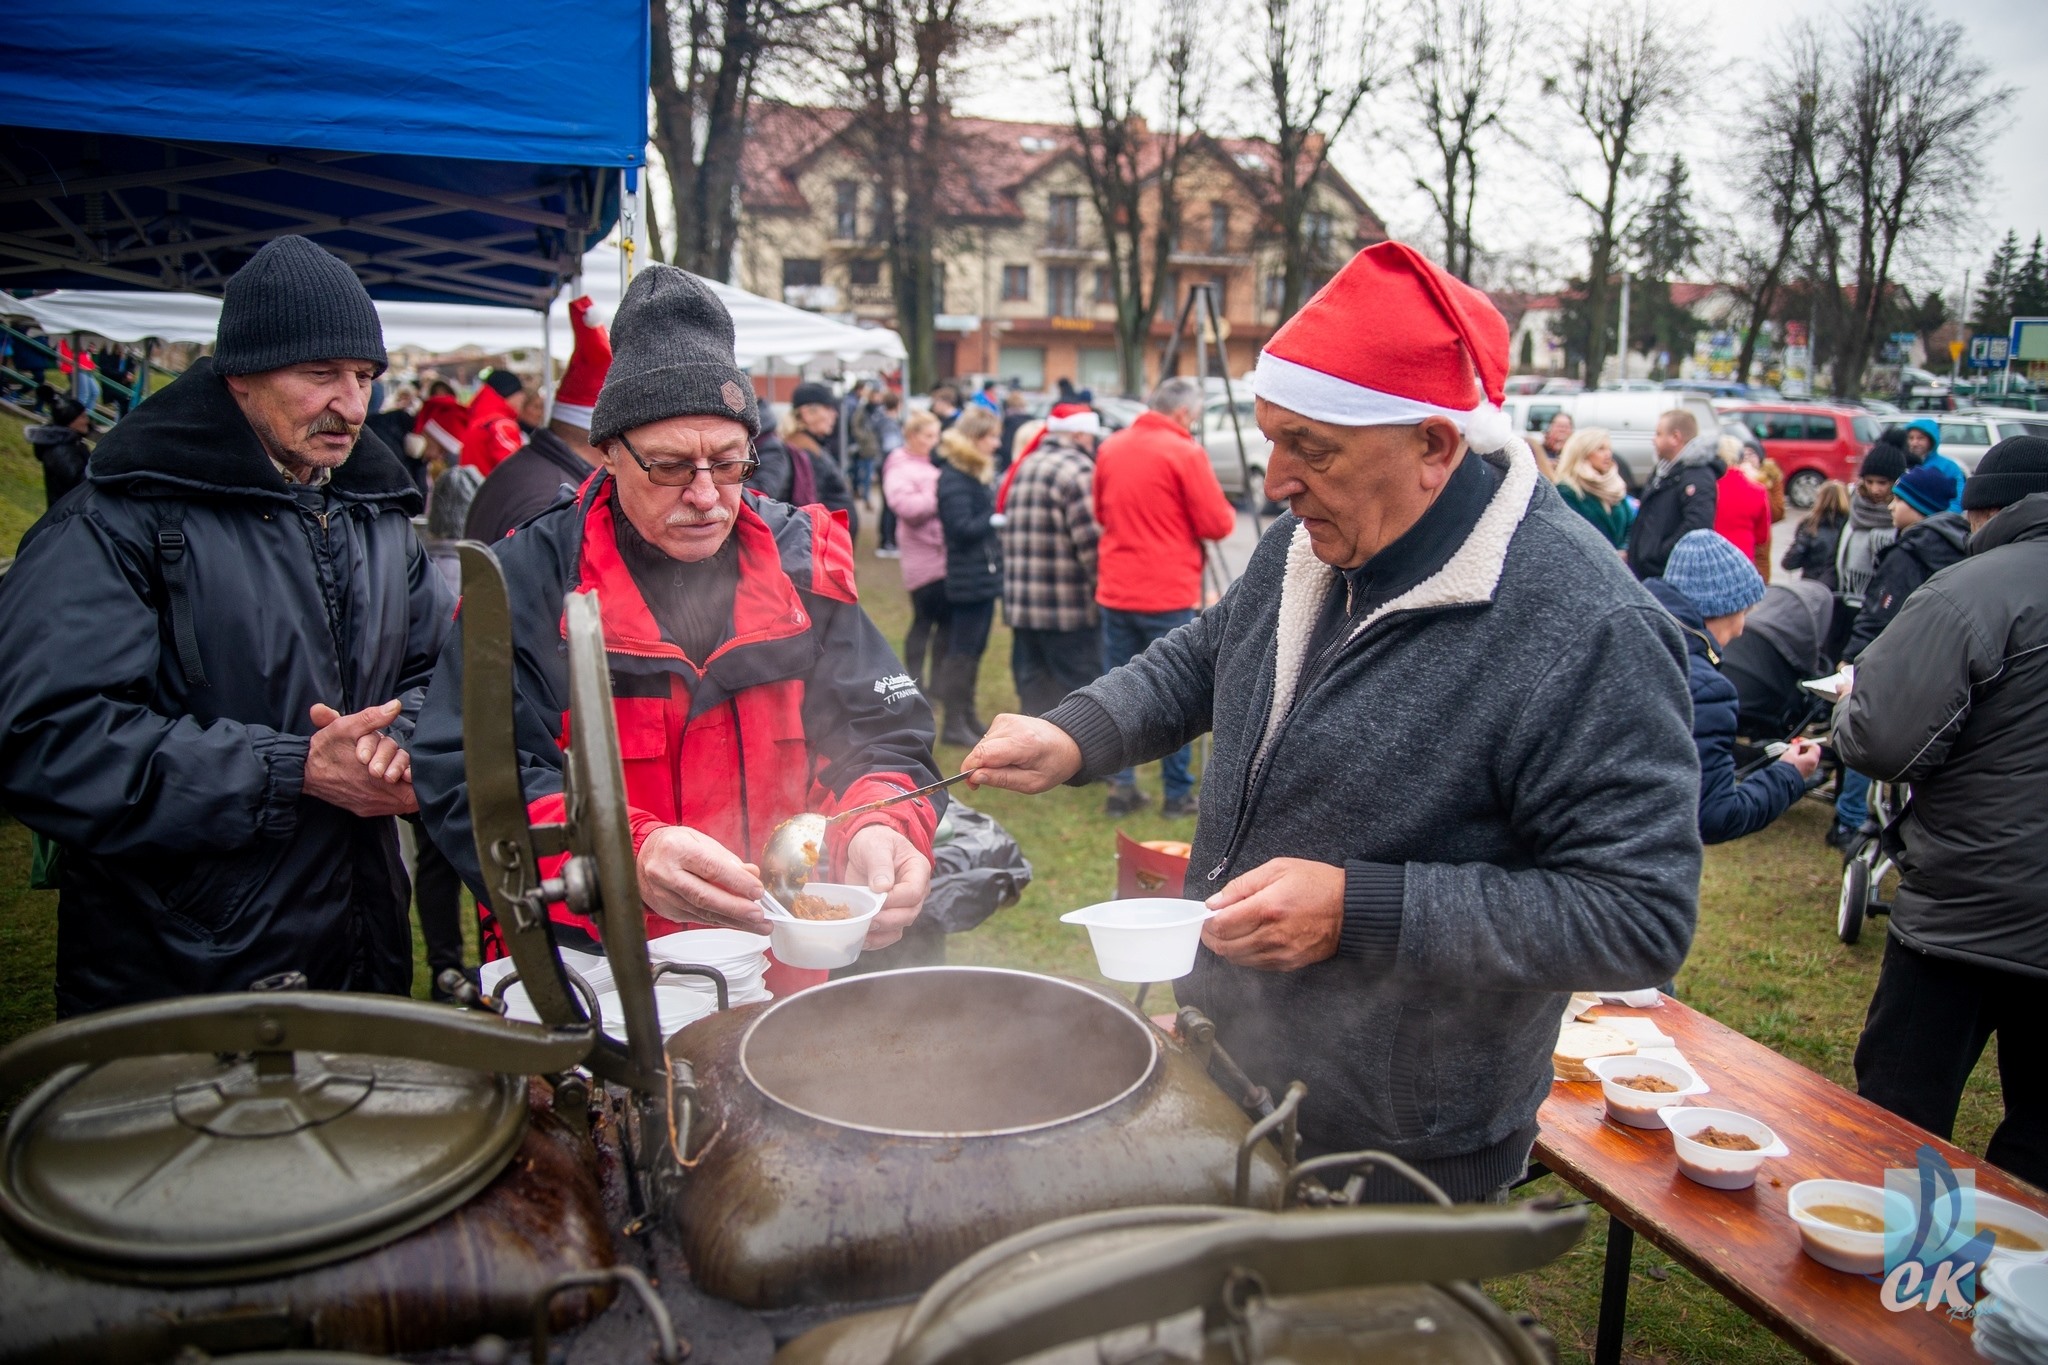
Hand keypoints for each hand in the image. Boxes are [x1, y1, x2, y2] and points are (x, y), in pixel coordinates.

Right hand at [305, 700, 416, 815]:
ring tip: (402, 776)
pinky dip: (396, 798)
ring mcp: (370, 805)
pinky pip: (390, 809)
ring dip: (405, 790)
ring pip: (401, 803)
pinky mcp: (364, 810)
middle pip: (409, 795)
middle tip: (407, 771)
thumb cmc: (325, 748)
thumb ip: (373, 717)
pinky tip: (393, 786)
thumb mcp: (346, 726)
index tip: (410, 767)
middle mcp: (373, 794)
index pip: (409, 781)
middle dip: (411, 780)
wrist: (303, 771)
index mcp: (372, 773)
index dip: (414, 772)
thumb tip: (395, 706)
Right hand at [638, 826, 766, 931]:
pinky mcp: (667, 911)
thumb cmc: (673, 845)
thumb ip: (726, 858)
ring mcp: (664, 895)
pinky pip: (697, 918)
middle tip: (759, 915)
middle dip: (736, 908)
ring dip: (733, 921)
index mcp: (676, 849)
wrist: (639, 857)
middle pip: (704, 896)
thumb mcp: (700, 840)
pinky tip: (738, 924)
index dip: (736, 881)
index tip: (757, 891)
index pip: (710, 867)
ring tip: (758, 925)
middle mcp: (666, 873)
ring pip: (702, 913)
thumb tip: (751, 874)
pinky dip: (720, 922)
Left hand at [842, 824, 931, 948]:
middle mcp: (916, 891)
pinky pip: (889, 933)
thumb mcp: (875, 846)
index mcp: (918, 870)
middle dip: (888, 919)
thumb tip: (882, 888)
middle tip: (868, 919)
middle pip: (909, 913)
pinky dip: (876, 939)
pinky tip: (861, 938)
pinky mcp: (889, 914)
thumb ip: (880, 864)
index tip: (875, 898)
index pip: (913, 892)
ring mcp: (903, 905)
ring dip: (881, 933)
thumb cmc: (874, 841)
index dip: (895, 899)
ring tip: (862, 932)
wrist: (864, 847)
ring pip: (900, 926)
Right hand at [961, 714, 1081, 793]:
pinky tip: (1011, 753)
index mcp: (1023, 742)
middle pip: (980, 751)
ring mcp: (1006, 719)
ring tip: (1013, 764)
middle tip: (1001, 778)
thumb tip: (974, 777)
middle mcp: (1012, 726)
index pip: (983, 753)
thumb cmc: (1052, 765)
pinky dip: (994, 751)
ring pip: (981, 746)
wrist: (1067, 742)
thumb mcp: (1032, 783)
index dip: (970, 770)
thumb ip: (1002, 779)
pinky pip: (987, 740)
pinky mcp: (1002, 718)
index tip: (973, 785)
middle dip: (982, 768)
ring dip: (990, 760)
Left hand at [1201, 857, 1346, 971]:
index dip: (1207, 922)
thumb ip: (1242, 885)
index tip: (1206, 915)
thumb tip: (1215, 902)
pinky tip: (1247, 941)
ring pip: (1238, 959)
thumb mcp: (1278, 869)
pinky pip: (1256, 965)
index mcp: (1267, 908)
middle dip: (1212, 937)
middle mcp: (1272, 935)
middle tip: (1211, 926)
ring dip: (1227, 947)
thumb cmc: (1316, 883)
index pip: (1221, 925)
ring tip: (1228, 933)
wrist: (1350, 908)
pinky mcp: (1290, 963)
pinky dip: (1245, 956)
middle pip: (1225, 946)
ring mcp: (1281, 953)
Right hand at [1781, 736, 1822, 779]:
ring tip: (1792, 751)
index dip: (1807, 741)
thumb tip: (1797, 744)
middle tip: (1795, 744)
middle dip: (1804, 747)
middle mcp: (1813, 765)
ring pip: (1808, 758)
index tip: (1799, 740)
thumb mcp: (1790, 753)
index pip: (1814, 746)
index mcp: (1812, 758)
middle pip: (1812, 752)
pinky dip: (1801, 759)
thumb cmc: (1787, 767)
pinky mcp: (1805, 774)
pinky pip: (1805, 764)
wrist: (1783, 780)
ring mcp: (1809, 770)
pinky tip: (1792, 758)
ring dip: (1801, 753)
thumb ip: (1795, 746)